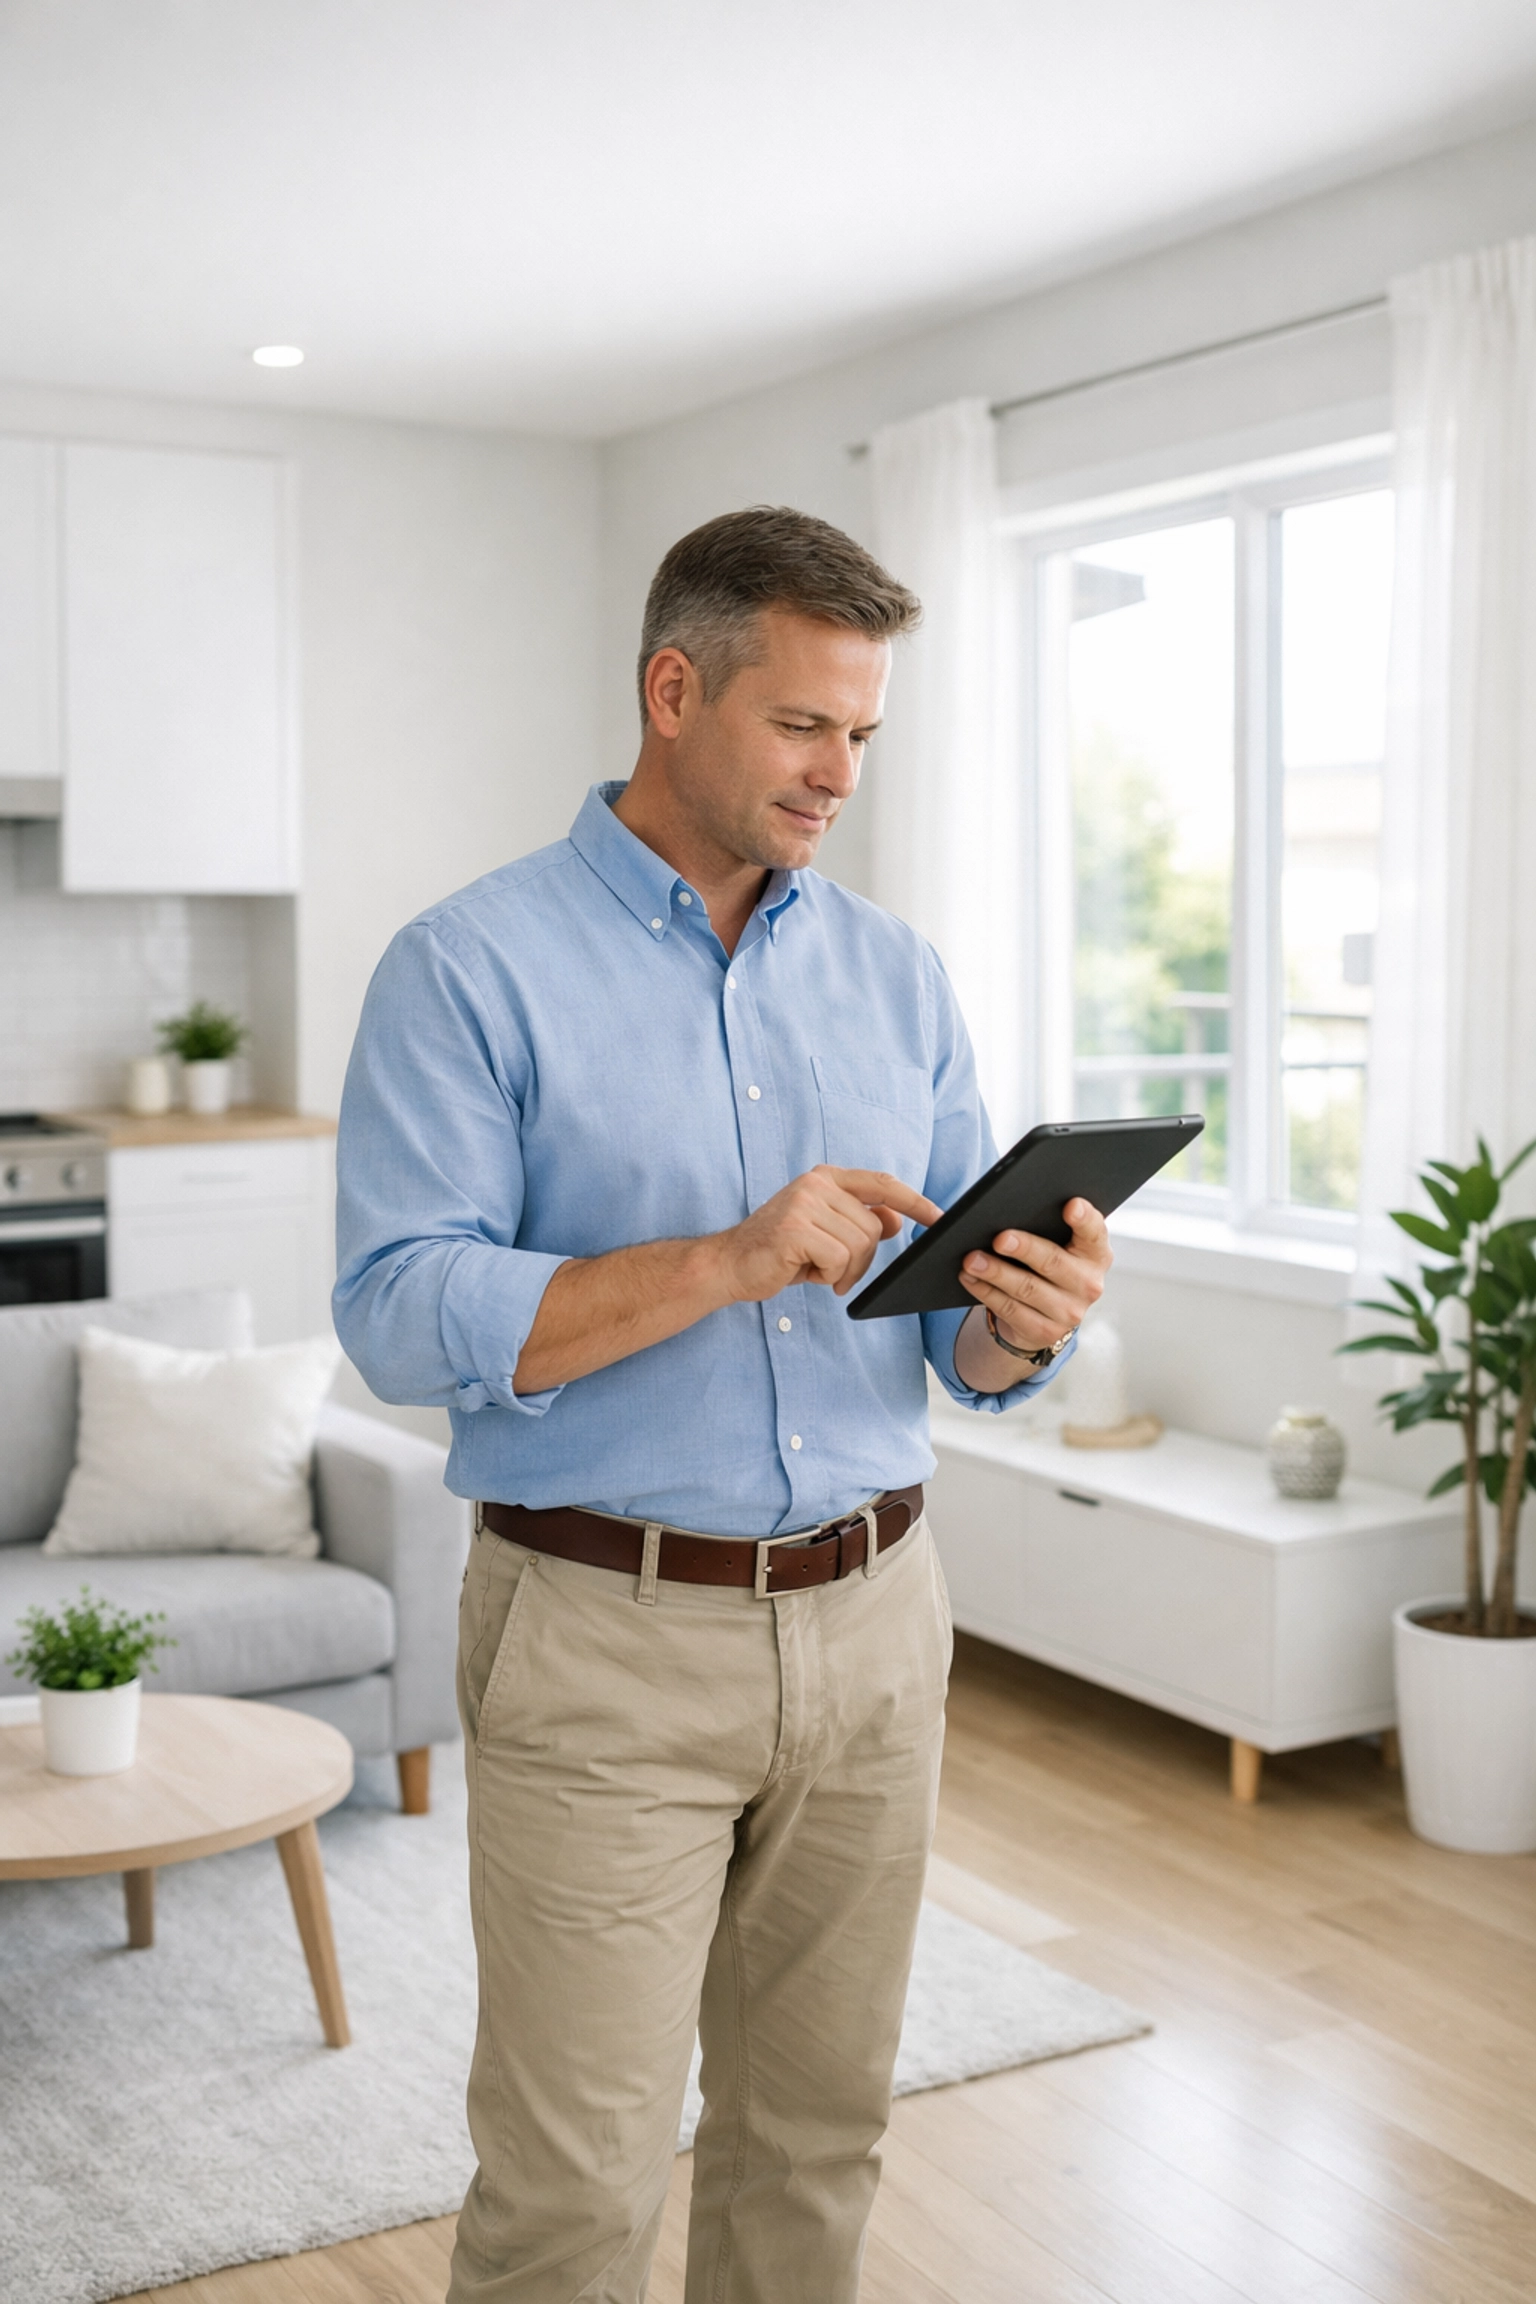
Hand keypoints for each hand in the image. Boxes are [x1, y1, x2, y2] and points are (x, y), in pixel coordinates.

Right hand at [716, 1166, 941, 1303]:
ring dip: (842, 1270)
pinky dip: (828, 1276)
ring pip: (859, 1245)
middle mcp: (815, 1184)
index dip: (916, 1201)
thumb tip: (895, 1219)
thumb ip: (857, 1219)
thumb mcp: (824, 1231)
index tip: (940, 1217)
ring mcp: (804, 1204)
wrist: (729, 1264)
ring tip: (815, 1270)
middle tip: (833, 1271)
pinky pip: (838, 1260)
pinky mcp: (795, 1229)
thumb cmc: (778, 1250)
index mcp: (824, 1178)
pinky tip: (804, 1273)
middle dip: (861, 1260)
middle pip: (873, 1227)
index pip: (882, 1184)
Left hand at [958, 1197, 1111, 1350]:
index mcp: (1095, 1252)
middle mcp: (1089, 1283)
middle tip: (999, 1238)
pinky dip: (987, 1292)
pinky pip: (1011, 1310)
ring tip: (971, 1260)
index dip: (1084, 1218)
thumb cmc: (1044, 1263)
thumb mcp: (1049, 1241)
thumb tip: (957, 1208)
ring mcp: (1070, 1311)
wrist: (1045, 1314)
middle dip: (1025, 1248)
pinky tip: (970, 1279)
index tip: (1070, 1205)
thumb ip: (1031, 1218)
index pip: (1094, 1231)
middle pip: (1054, 1261)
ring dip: (996, 1273)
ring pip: (1028, 1288)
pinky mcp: (1047, 1332)